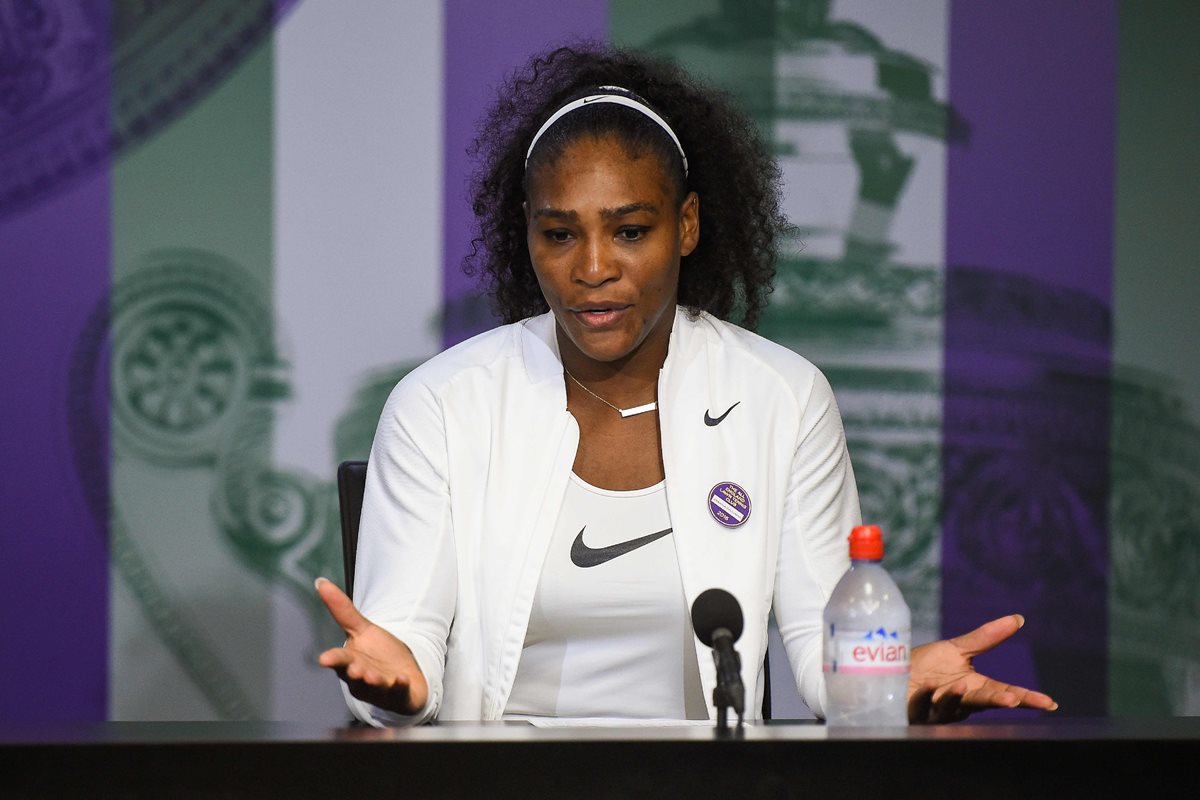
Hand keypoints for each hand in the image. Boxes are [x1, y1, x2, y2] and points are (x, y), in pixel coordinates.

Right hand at [315, 577, 428, 714]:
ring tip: (373, 676)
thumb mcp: (362, 629)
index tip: (324, 659)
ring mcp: (381, 688)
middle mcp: (362, 678)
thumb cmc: (378, 655)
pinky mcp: (400, 694)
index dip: (333, 659)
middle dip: (355, 673)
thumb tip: (320, 582)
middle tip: (355, 670)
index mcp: (351, 662)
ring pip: (375, 687)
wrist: (403, 677)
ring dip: (374, 682)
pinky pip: (400, 692)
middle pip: (356, 675)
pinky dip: (400, 687)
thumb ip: (342, 609)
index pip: (340, 660)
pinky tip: (403, 679)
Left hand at [908, 614, 1057, 723]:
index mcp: (974, 688)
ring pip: (951, 707)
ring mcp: (939, 711)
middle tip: (1012, 699)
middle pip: (983, 702)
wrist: (892, 675)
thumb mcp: (956, 650)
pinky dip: (925, 698)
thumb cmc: (926, 666)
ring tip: (959, 684)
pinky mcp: (916, 714)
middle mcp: (960, 703)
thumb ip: (986, 638)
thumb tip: (1018, 618)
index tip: (1049, 703)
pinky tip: (925, 688)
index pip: (1004, 693)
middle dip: (997, 701)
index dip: (1026, 698)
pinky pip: (922, 706)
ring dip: (955, 697)